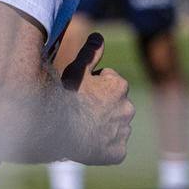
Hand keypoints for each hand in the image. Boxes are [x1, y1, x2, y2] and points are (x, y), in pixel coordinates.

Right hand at [60, 33, 134, 164]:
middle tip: (82, 112)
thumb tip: (99, 36)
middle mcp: (128, 108)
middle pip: (115, 106)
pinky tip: (89, 144)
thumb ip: (91, 52)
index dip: (94, 87)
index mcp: (121, 86)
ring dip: (105, 127)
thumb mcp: (77, 69)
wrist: (60, 127)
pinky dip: (105, 147)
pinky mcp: (118, 152)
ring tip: (84, 128)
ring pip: (115, 127)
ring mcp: (124, 132)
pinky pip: (114, 149)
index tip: (81, 93)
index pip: (110, 84)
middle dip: (103, 108)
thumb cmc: (68, 95)